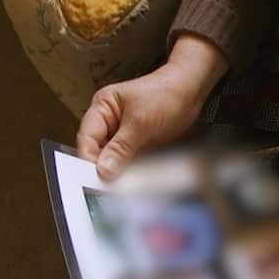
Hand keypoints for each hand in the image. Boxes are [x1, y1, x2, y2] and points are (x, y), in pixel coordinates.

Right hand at [76, 34, 227, 178]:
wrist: (191, 91)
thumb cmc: (166, 94)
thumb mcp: (140, 121)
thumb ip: (121, 147)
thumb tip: (103, 170)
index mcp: (102, 108)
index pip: (87, 138)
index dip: (89, 159)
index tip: (96, 178)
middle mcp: (109, 123)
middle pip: (97, 152)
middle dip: (104, 169)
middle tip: (111, 187)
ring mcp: (123, 135)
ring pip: (113, 161)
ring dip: (120, 173)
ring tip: (127, 187)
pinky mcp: (137, 145)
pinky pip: (130, 162)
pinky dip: (133, 172)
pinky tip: (139, 181)